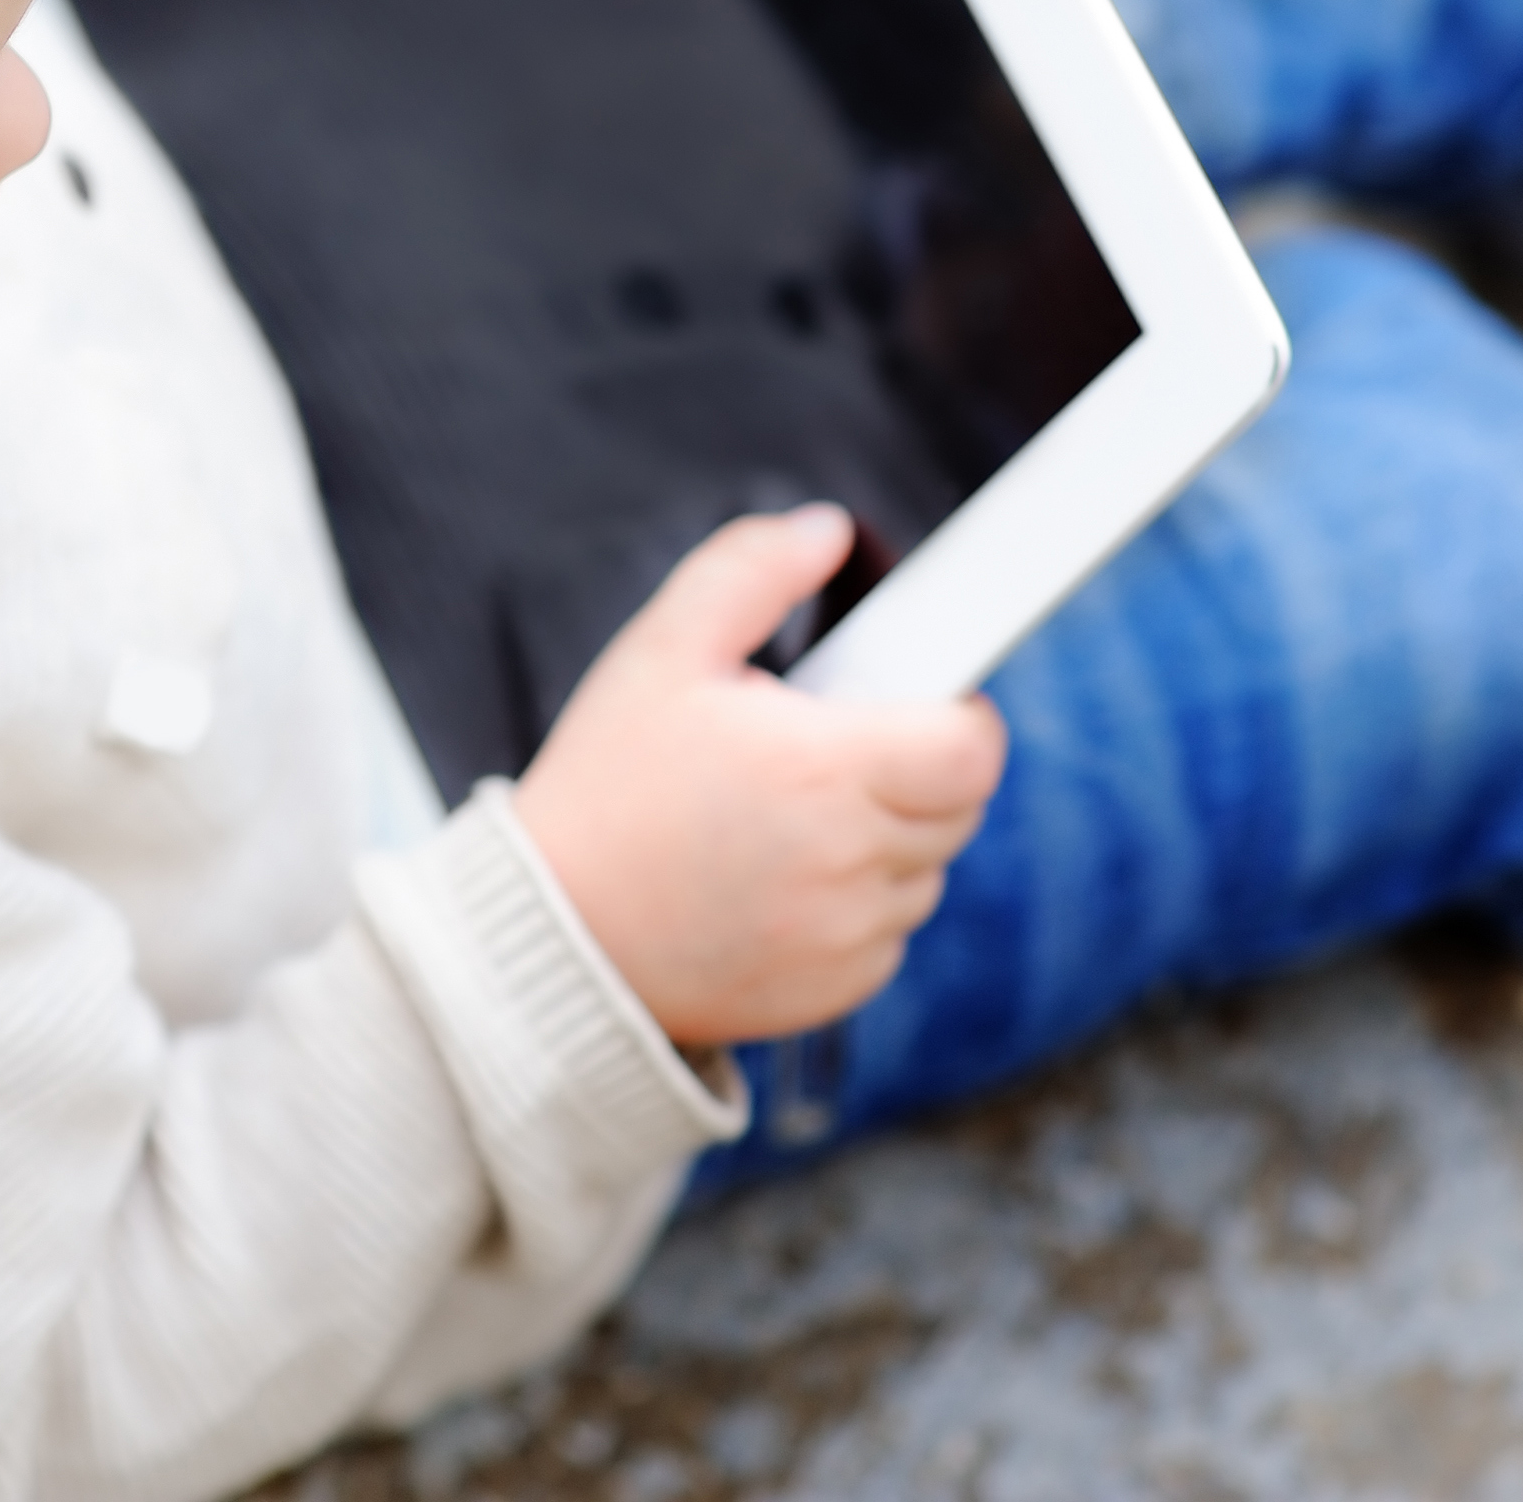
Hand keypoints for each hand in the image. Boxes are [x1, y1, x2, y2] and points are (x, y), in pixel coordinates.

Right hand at [513, 507, 1009, 1048]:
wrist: (549, 932)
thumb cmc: (607, 787)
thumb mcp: (661, 649)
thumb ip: (750, 570)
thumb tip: (827, 531)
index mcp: (825, 769)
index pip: (973, 747)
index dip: (960, 714)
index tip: (912, 701)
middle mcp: (850, 861)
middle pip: (960, 806)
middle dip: (918, 767)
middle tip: (833, 749)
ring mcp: (846, 937)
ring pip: (926, 872)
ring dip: (888, 839)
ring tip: (794, 816)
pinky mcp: (834, 992)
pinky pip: (887, 937)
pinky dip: (856, 907)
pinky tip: (779, 880)